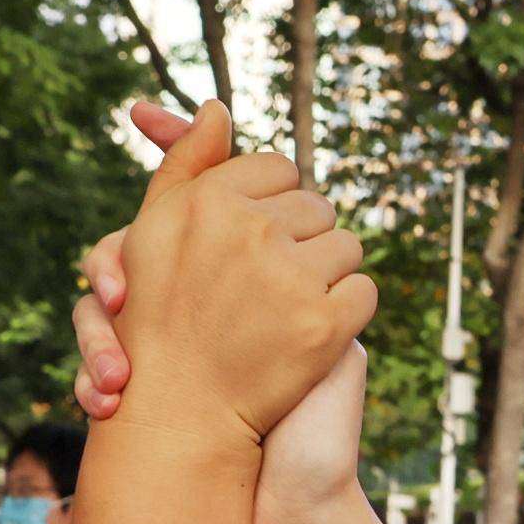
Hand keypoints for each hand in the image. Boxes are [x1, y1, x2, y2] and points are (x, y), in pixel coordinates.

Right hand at [76, 100, 375, 445]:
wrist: (181, 418)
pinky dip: (347, 314)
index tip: (254, 241)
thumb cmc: (164, 320)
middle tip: (267, 285)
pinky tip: (310, 334)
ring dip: (326, 277)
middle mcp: (247, 230)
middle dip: (302, 241)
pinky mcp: (323, 327)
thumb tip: (218, 105)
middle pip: (317, 207)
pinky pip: (364, 293)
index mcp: (207, 202)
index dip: (273, 206)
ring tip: (285, 311)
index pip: (277, 169)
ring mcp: (287, 279)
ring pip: (346, 247)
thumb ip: (190, 164)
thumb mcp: (159, 233)